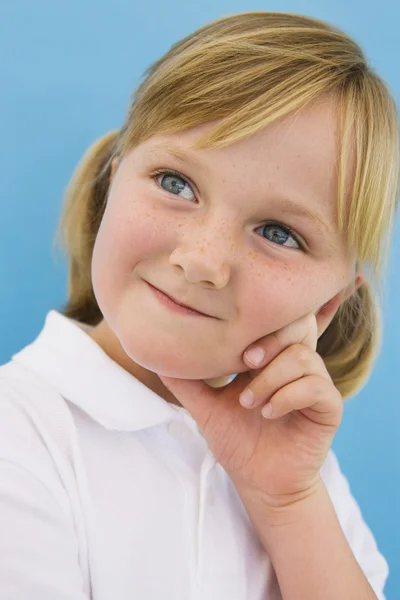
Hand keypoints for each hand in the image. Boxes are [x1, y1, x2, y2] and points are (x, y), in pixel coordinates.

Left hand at [158, 312, 342, 509]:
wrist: (260, 484)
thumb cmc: (237, 443)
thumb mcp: (206, 407)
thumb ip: (185, 382)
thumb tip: (155, 355)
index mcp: (270, 359)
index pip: (272, 321)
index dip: (255, 323)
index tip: (232, 349)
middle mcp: (295, 365)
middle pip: (296, 326)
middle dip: (269, 340)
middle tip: (244, 362)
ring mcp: (314, 384)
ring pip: (302, 357)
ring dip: (270, 378)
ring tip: (249, 402)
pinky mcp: (328, 407)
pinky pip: (316, 387)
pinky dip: (288, 395)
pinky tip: (269, 413)